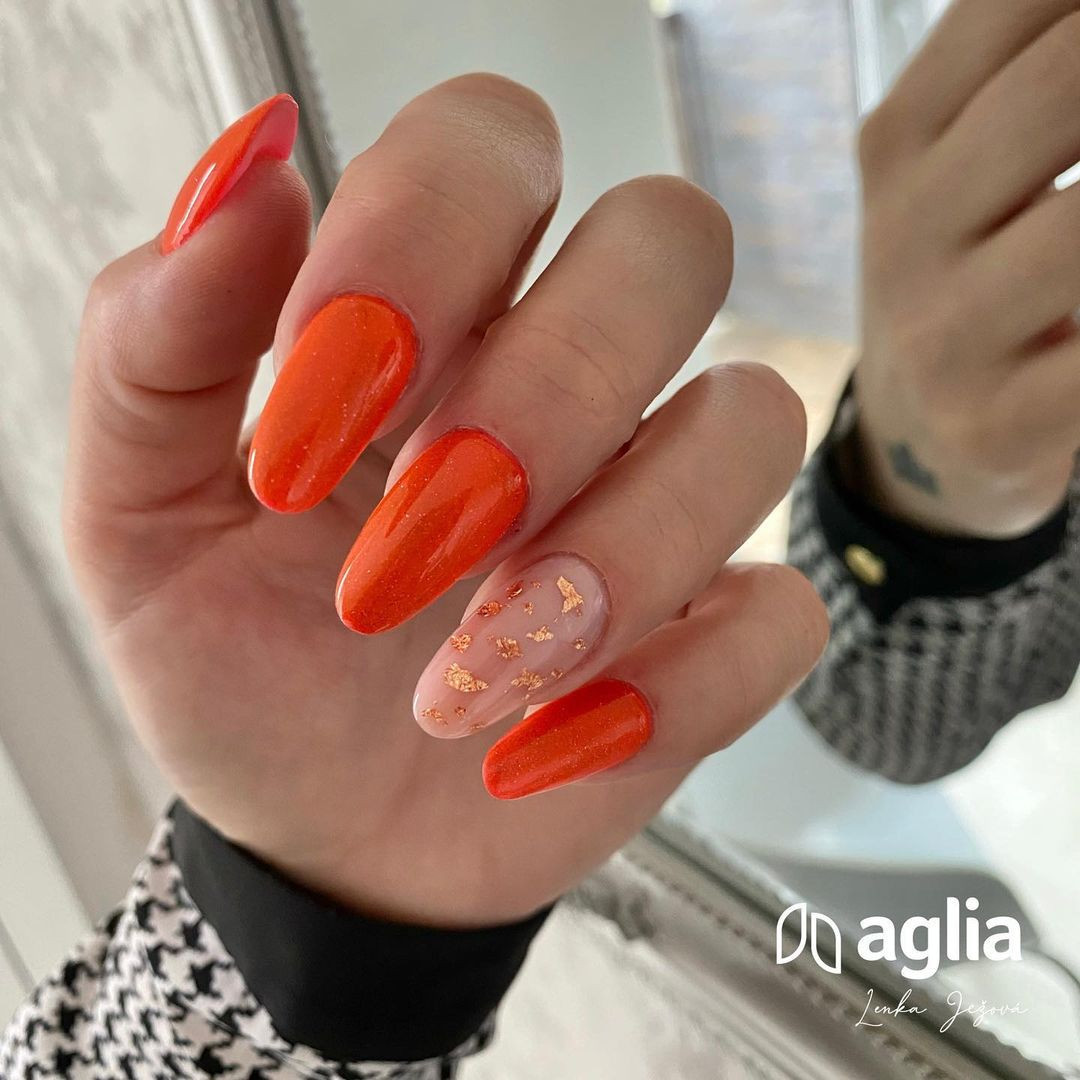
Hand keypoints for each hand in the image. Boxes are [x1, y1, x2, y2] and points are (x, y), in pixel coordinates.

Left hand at [66, 76, 824, 927]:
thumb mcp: (142, 514)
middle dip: (542, 395)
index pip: (494, 146)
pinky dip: (674, 688)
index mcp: (435, 313)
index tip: (315, 410)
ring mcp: (659, 503)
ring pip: (750, 420)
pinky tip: (542, 749)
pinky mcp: (713, 632)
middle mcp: (572, 382)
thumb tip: (246, 175)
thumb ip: (158, 345)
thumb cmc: (236, 668)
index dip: (423, 239)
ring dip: (615, 557)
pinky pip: (779, 614)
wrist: (319, 834)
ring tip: (465, 681)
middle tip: (410, 544)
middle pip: (669, 244)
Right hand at [853, 1, 1079, 536]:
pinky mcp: (993, 424)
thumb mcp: (961, 161)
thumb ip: (1032, 67)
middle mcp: (902, 233)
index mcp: (897, 142)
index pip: (1020, 7)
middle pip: (1065, 86)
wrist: (921, 430)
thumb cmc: (969, 274)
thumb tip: (1078, 25)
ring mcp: (941, 337)